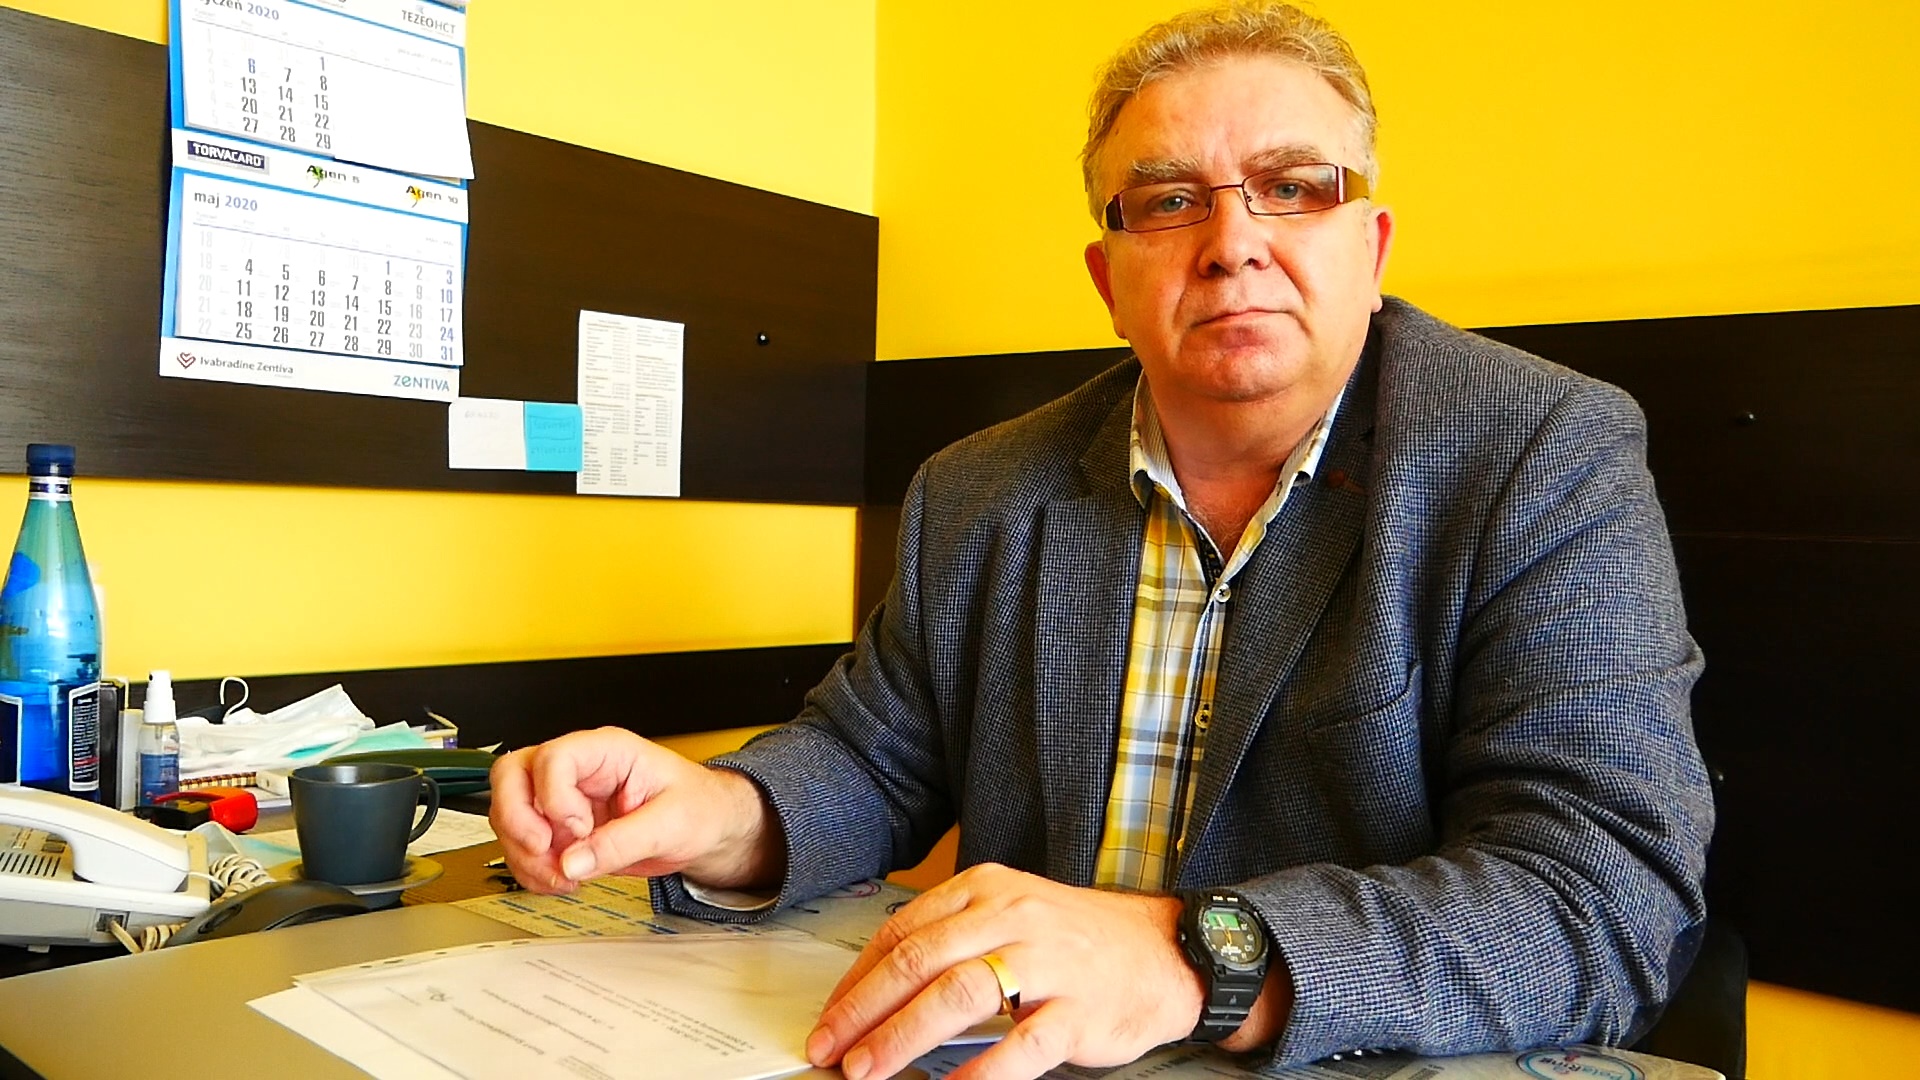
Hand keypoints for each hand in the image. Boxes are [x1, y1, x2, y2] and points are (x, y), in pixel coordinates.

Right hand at [488, 727, 782, 894]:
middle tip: (543, 850)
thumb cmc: (698, 807)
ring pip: (509, 814)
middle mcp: (577, 770)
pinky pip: (523, 846)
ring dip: (525, 854)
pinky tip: (562, 881)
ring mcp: (563, 799)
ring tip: (563, 877)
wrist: (708, 828)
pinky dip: (531, 870)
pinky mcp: (560, 830)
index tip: (579, 830)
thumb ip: (623, 842)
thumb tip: (574, 862)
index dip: (555, 797)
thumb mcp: (672, 823)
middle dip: (517, 819)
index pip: (553, 758)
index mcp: (606, 751)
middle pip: (512, 775)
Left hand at [804, 863, 1203, 1079]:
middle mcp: (1013, 918)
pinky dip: (981, 1073)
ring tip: (870, 1070)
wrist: (1166, 952)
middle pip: (920, 961)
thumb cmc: (1078, 939)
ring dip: (904, 1036)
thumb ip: (951, 940)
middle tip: (832, 1049)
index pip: (903, 932)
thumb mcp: (1010, 913)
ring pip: (959, 995)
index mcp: (987, 890)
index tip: (830, 1018)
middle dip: (865, 1011)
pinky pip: (1022, 1045)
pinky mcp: (1079, 1012)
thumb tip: (876, 991)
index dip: (857, 980)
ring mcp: (1049, 963)